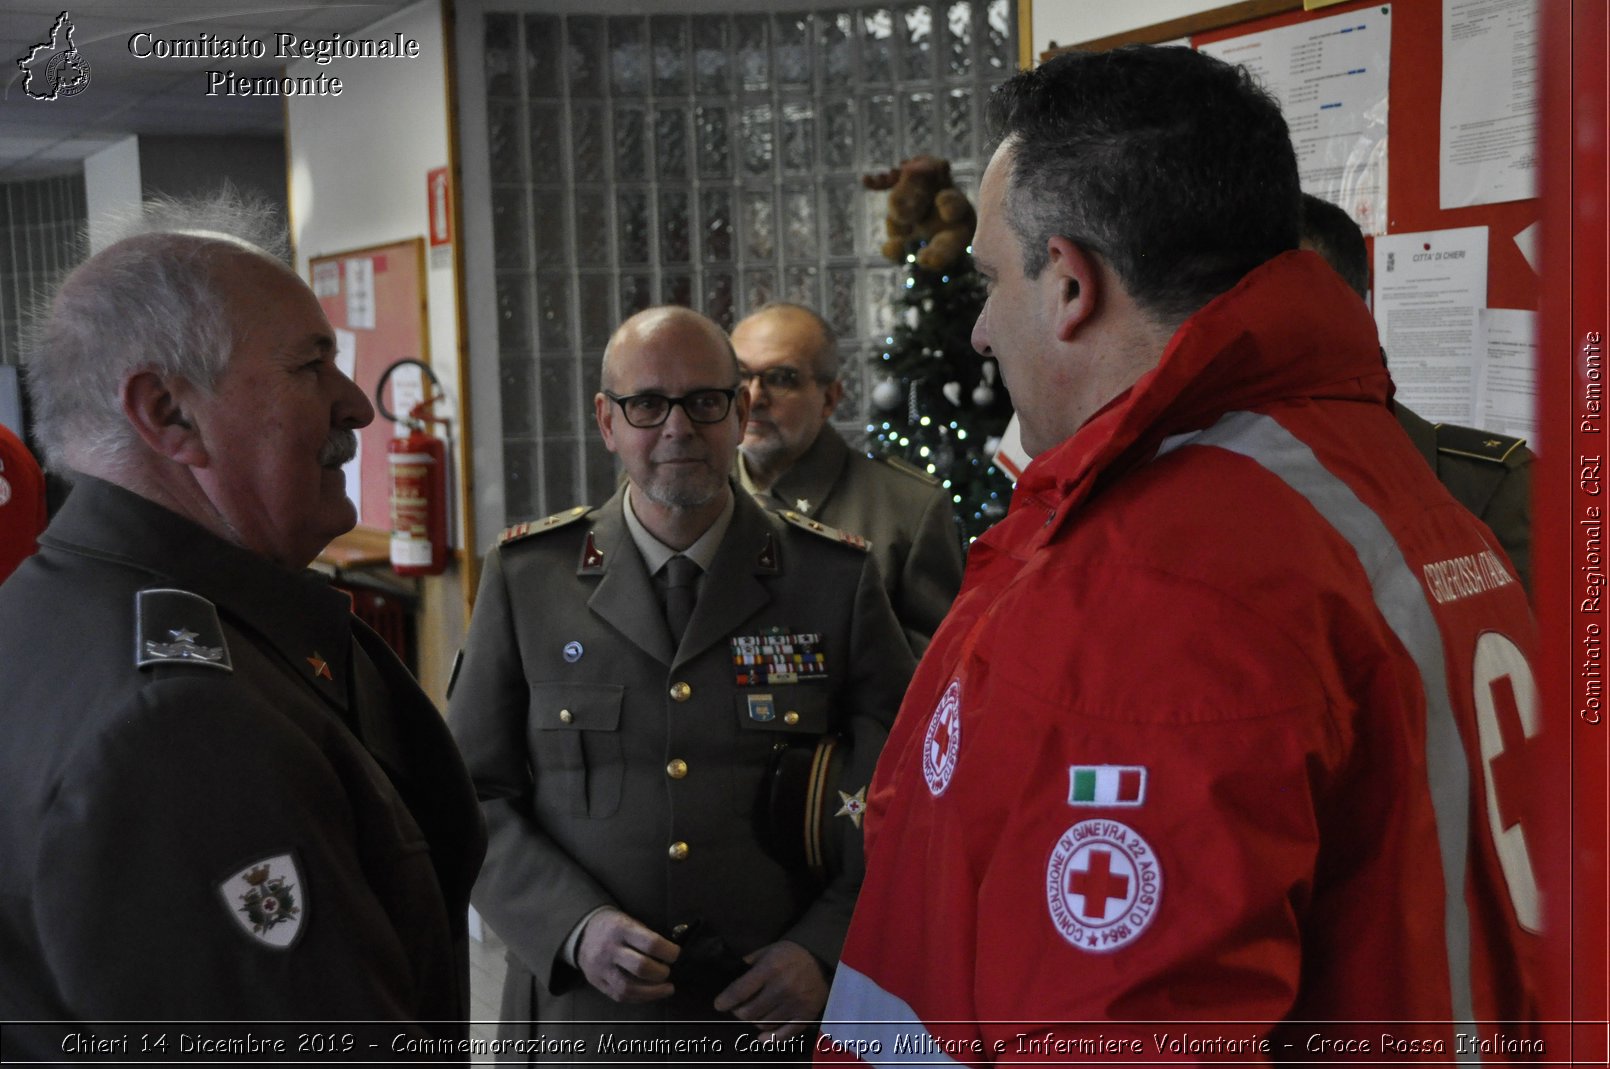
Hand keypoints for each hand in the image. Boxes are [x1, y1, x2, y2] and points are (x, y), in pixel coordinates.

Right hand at [575, 908, 679, 1002]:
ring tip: (667, 989)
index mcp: (621, 929)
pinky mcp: (597, 982)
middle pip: (640, 967)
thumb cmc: (615, 926)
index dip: (669, 952)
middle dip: (661, 973)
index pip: (651, 943)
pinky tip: (651, 994)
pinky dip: (639, 998)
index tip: (676, 954)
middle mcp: (610, 949)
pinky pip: (620, 996)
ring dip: (652, 992)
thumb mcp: (630, 921)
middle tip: (669, 971)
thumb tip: (672, 955)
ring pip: (628, 988)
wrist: (583, 932)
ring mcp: (601, 968)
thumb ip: (648, 937)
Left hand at [712, 940, 827, 1040]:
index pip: (740, 991)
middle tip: (739, 1008)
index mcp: (770, 969)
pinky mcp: (806, 1015)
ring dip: (755, 1021)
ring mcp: (794, 1004)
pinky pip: (784, 1034)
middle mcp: (781, 988)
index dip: (725, 1000)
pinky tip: (761, 1038)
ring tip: (755, 1014)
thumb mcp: (769, 949)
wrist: (823, 958)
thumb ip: (750, 962)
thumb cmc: (791, 953)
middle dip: (739, 1012)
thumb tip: (733, 976)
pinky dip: (770, 1039)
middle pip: (749, 1013)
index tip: (719, 1005)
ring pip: (764, 1024)